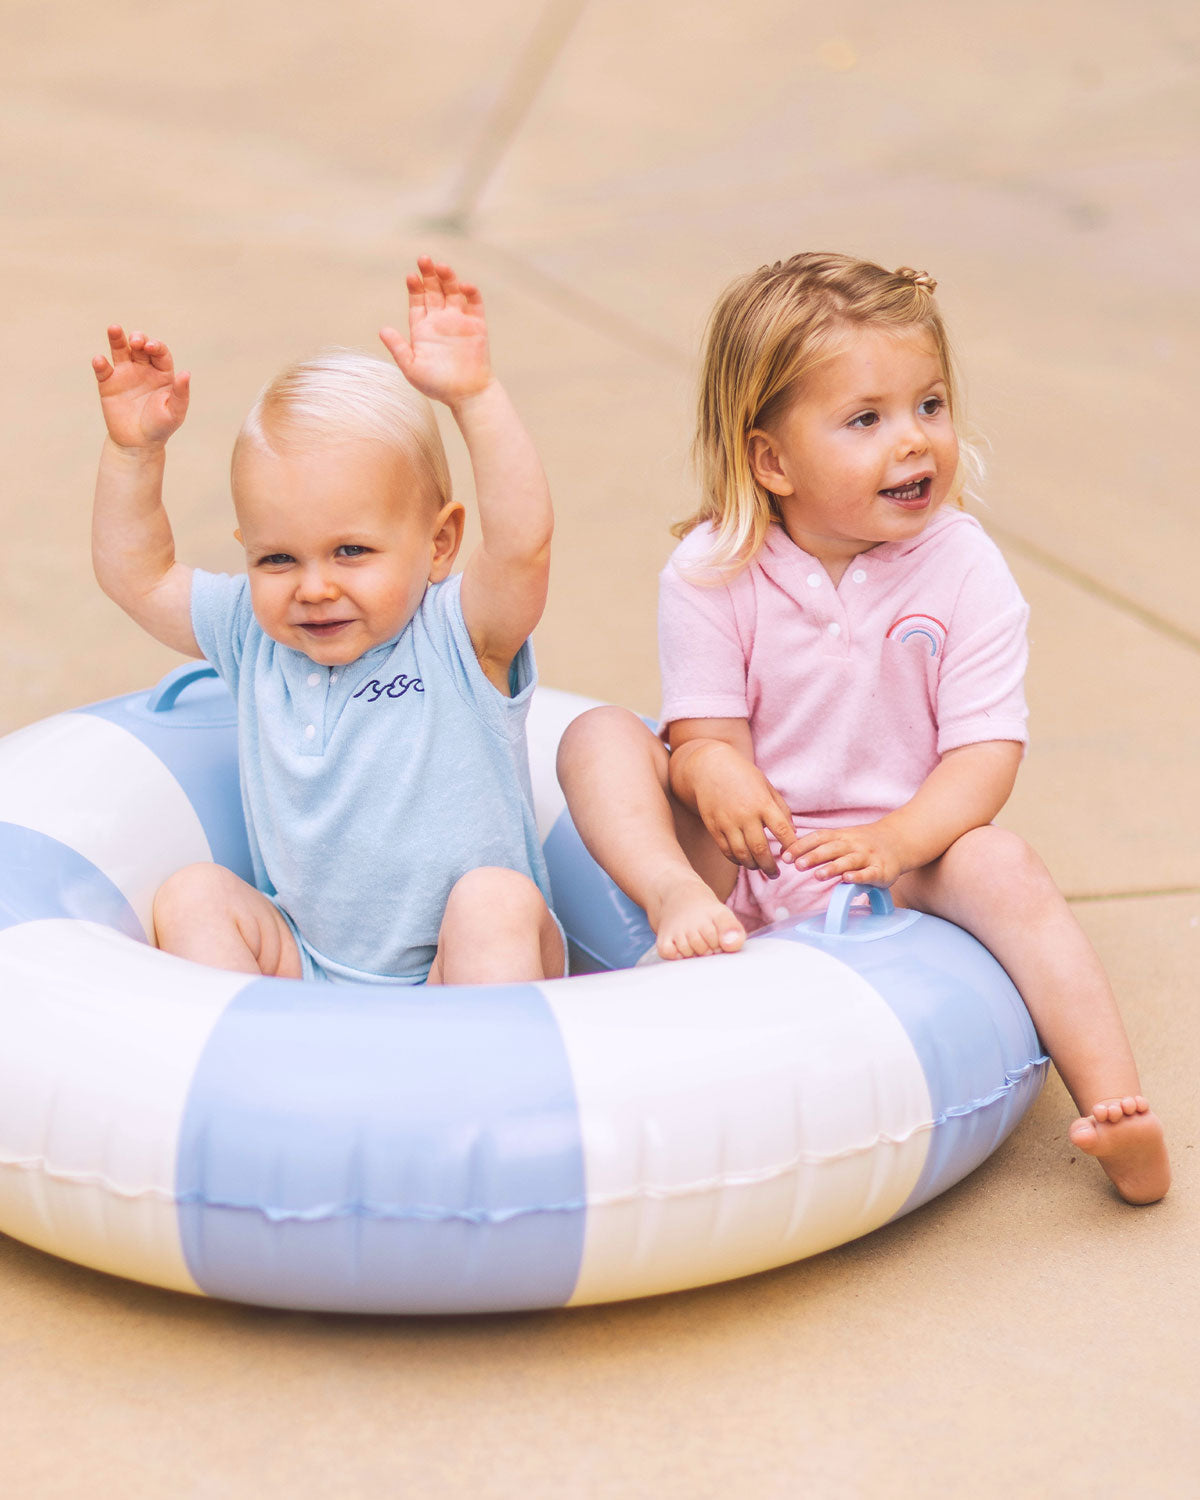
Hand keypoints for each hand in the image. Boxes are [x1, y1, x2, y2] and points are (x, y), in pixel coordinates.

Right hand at [92, 326, 189, 448]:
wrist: (138, 443)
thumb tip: (186, 373)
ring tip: (114, 328)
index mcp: (162, 373)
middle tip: (136, 341)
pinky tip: (100, 361)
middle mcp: (143, 368)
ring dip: (117, 338)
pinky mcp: (108, 383)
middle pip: (139, 346)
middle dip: (138, 339)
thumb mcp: (174, 412)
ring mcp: (124, 374)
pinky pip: (103, 369)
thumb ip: (181, 393)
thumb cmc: (160, 427)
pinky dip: (100, 363)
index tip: (150, 347)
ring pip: (120, 350)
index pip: (160, 352)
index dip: (155, 346)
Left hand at [379, 256, 491, 408]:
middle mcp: (440, 321)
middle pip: (434, 290)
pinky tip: (464, 286)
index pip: (417, 300)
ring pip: (453, 292)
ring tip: (442, 267)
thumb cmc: (437, 385)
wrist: (467, 395)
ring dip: (448, 278)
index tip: (411, 276)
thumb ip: (398, 348)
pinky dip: (470, 292)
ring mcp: (459, 321)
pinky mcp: (477, 325)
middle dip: (429, 274)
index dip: (414, 287)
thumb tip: (382, 330)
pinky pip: (474, 303)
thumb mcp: (412, 368)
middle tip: (424, 259)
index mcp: (422, 329)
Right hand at [676, 740, 797, 877]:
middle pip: (761, 849)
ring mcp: (727, 822)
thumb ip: (781, 809)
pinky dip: (736, 860)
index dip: (791, 846)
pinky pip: (726, 851)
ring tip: (760, 868)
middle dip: (770, 866)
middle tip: (776, 873)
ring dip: (753, 866)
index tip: (795, 856)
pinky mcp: (714, 827)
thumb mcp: (766, 786)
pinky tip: (744, 860)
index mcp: (762, 803)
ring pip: (742, 854)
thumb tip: (793, 833)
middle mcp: (745, 814)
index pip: (782, 830)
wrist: (709, 768)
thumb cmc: (743, 776)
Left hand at [787, 819, 908, 886]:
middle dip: (814, 856)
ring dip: (833, 867)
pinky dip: (859, 876)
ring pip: (849, 861)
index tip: (785, 856)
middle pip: (832, 849)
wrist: (899, 840)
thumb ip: (818, 846)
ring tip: (818, 875)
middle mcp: (854, 845)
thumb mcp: (841, 839)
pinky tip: (848, 879)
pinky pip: (869, 873)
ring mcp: (868, 857)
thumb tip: (787, 853)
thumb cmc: (862, 844)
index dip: (801, 846)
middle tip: (798, 865)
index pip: (818, 838)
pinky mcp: (882, 870)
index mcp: (841, 836)